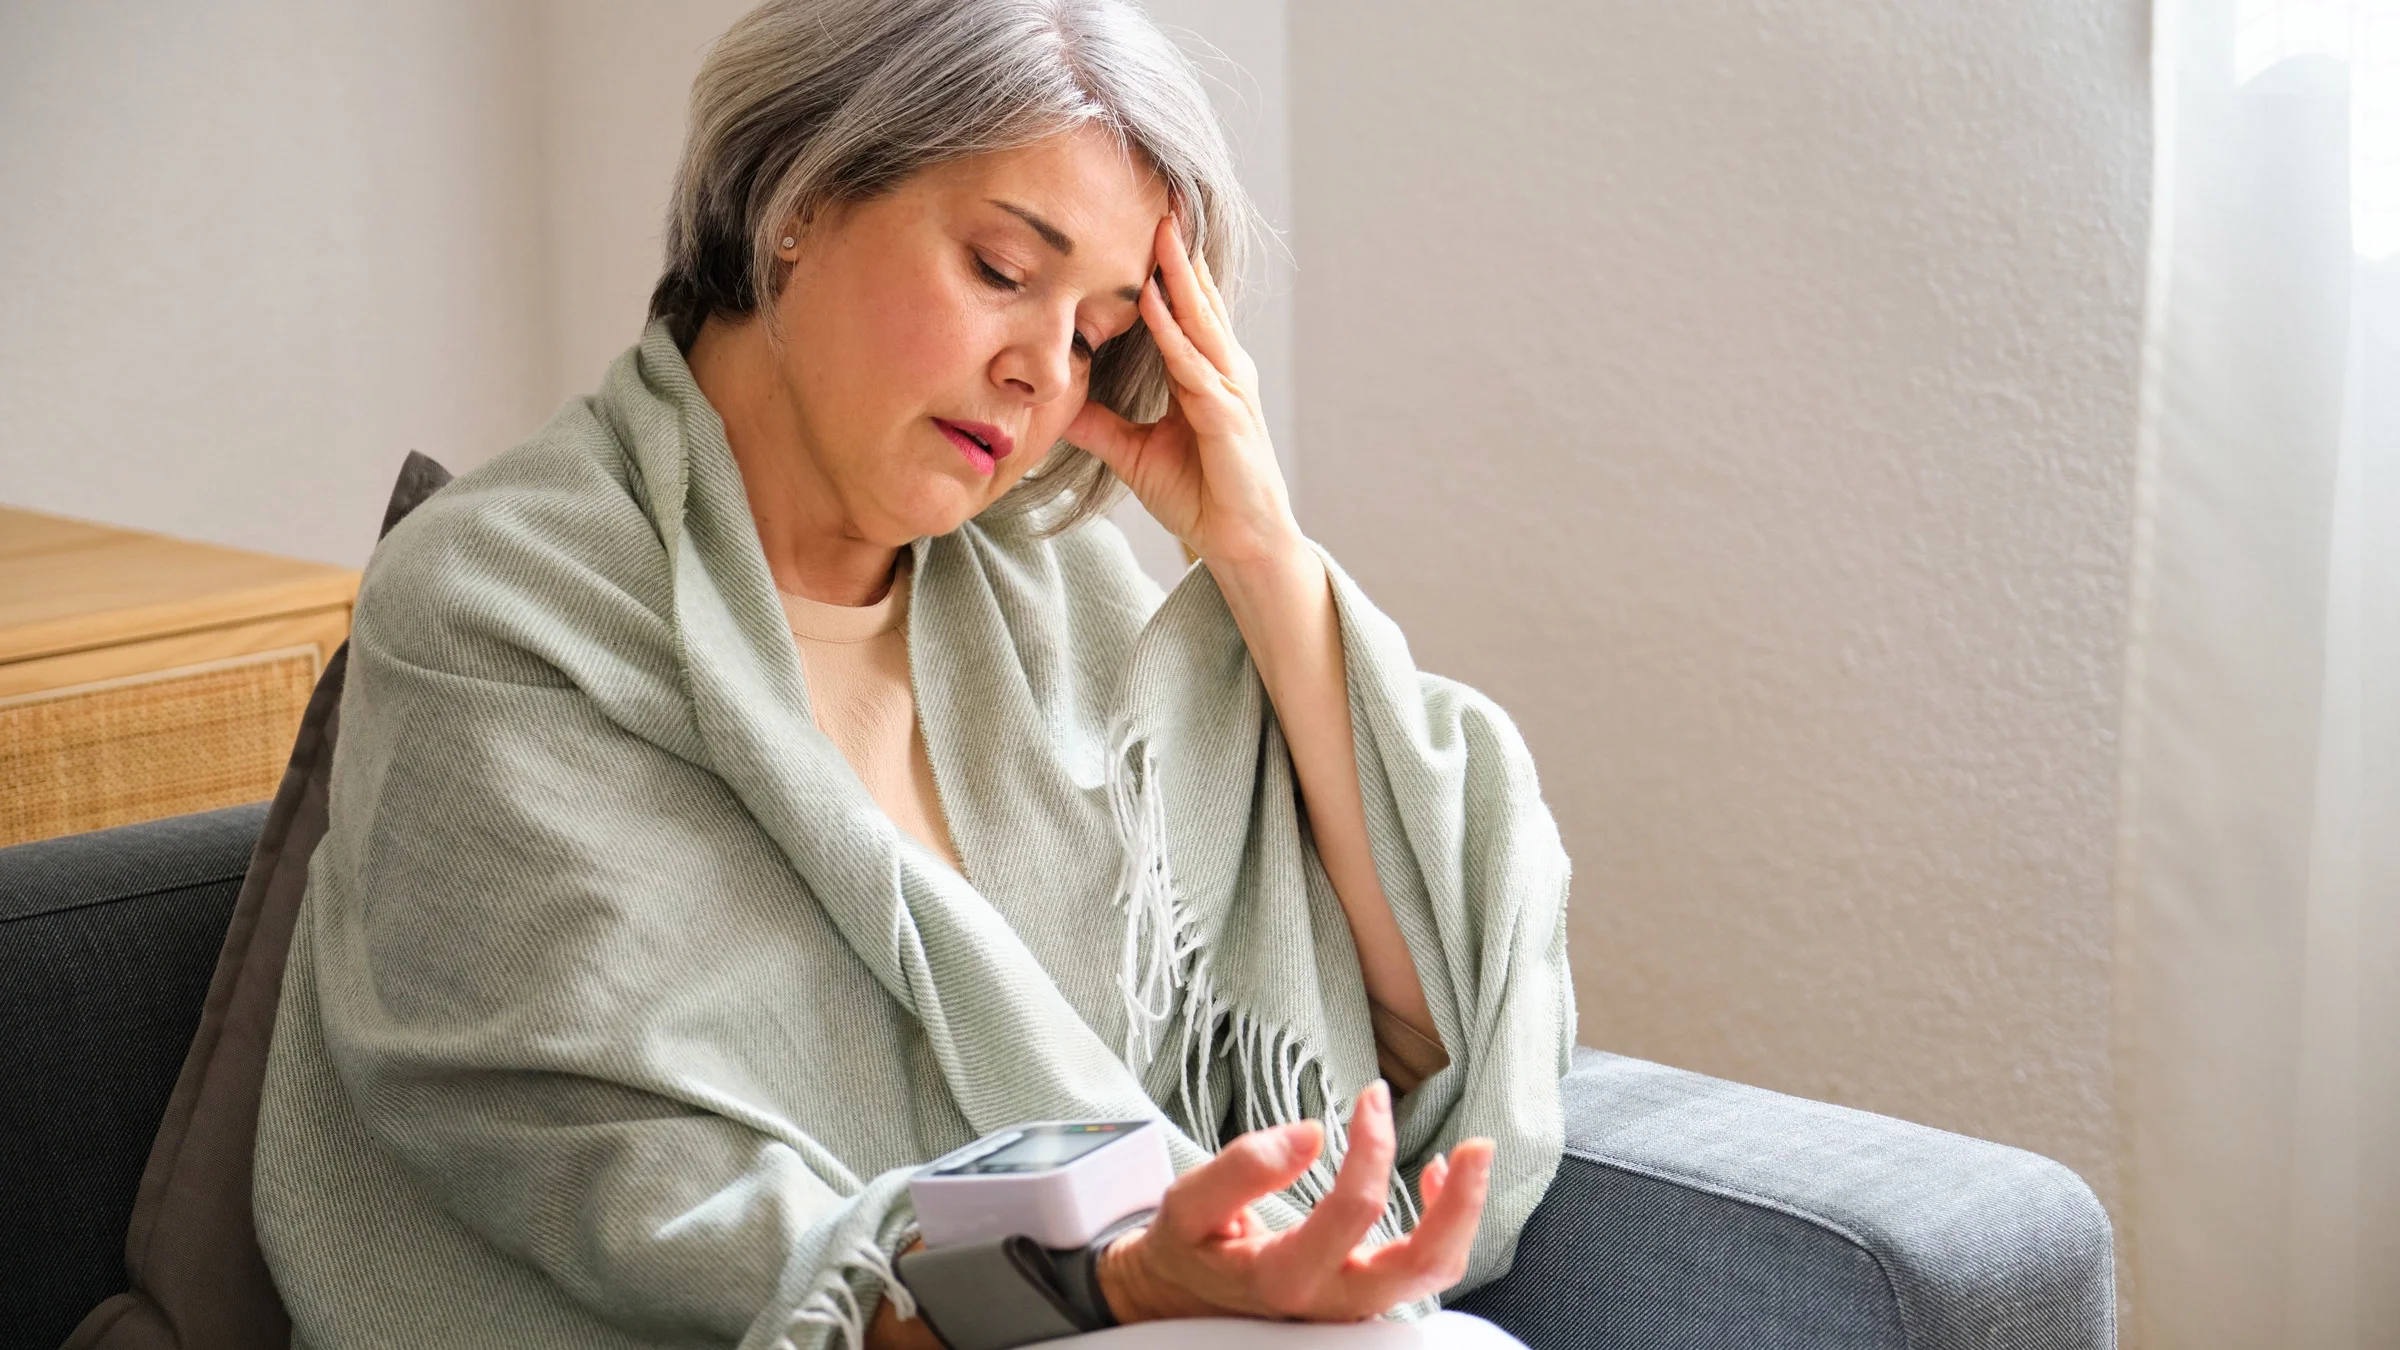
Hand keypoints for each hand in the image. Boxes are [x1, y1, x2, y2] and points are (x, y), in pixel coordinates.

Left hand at [1066, 215, 1298, 570]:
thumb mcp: (1134, 452)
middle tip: (1160, 196)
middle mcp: (1222, 371)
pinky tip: (1152, 304)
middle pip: (1196, 299)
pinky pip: (1194, 367)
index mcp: (1203, 372)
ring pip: (1199, 321)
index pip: (1182, 307)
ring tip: (1160, 231)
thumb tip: (1059, 402)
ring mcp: (1230, 390)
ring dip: (1178, 276)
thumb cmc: (1200, 494)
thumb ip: (1100, 423)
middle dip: (1177, 250)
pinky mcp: (1228, 418)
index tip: (1143, 222)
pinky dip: (1173, 334)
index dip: (1164, 266)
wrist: (1240, 543)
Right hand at [1096, 1080, 1496, 1322]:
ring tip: (1469, 1157)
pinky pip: (1422, 1269)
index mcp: (1284, 1279)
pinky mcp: (1365, 1300)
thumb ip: (1242, 1168)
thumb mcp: (1188, 1206)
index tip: (1370, 1098)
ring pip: (1432, 1273)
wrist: (1181, 1302)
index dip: (1372, 1147)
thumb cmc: (1190, 1251)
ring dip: (1462, 1214)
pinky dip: (1443, 1223)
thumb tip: (1311, 1134)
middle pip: (1421, 1266)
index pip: (1353, 1213)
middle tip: (1478, 1146)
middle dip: (1460, 1204)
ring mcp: (1354, 1308)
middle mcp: (1330, 1303)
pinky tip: (1433, 1181)